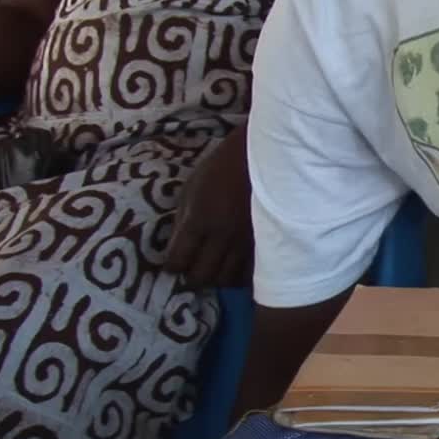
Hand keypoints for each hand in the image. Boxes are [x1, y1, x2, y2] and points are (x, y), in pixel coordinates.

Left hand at [164, 128, 252, 286]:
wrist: (264, 157)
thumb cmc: (221, 167)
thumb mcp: (191, 187)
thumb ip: (182, 219)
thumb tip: (175, 247)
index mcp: (199, 220)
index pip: (178, 261)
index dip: (172, 267)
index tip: (172, 264)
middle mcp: (222, 237)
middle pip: (202, 277)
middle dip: (192, 277)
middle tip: (191, 270)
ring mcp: (246, 243)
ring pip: (227, 280)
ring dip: (216, 279)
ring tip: (213, 270)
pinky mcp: (265, 244)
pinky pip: (249, 274)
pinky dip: (238, 275)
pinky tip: (233, 267)